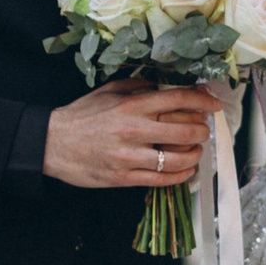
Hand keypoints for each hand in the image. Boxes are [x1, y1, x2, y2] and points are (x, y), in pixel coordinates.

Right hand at [44, 82, 218, 190]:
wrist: (52, 143)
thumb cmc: (81, 116)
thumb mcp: (108, 91)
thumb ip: (138, 86)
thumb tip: (165, 85)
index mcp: (132, 105)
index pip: (178, 100)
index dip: (202, 101)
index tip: (213, 104)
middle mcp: (135, 129)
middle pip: (185, 130)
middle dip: (202, 129)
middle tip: (204, 129)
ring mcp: (131, 156)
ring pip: (178, 158)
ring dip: (195, 154)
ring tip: (196, 150)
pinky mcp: (125, 177)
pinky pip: (162, 179)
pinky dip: (181, 176)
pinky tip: (186, 170)